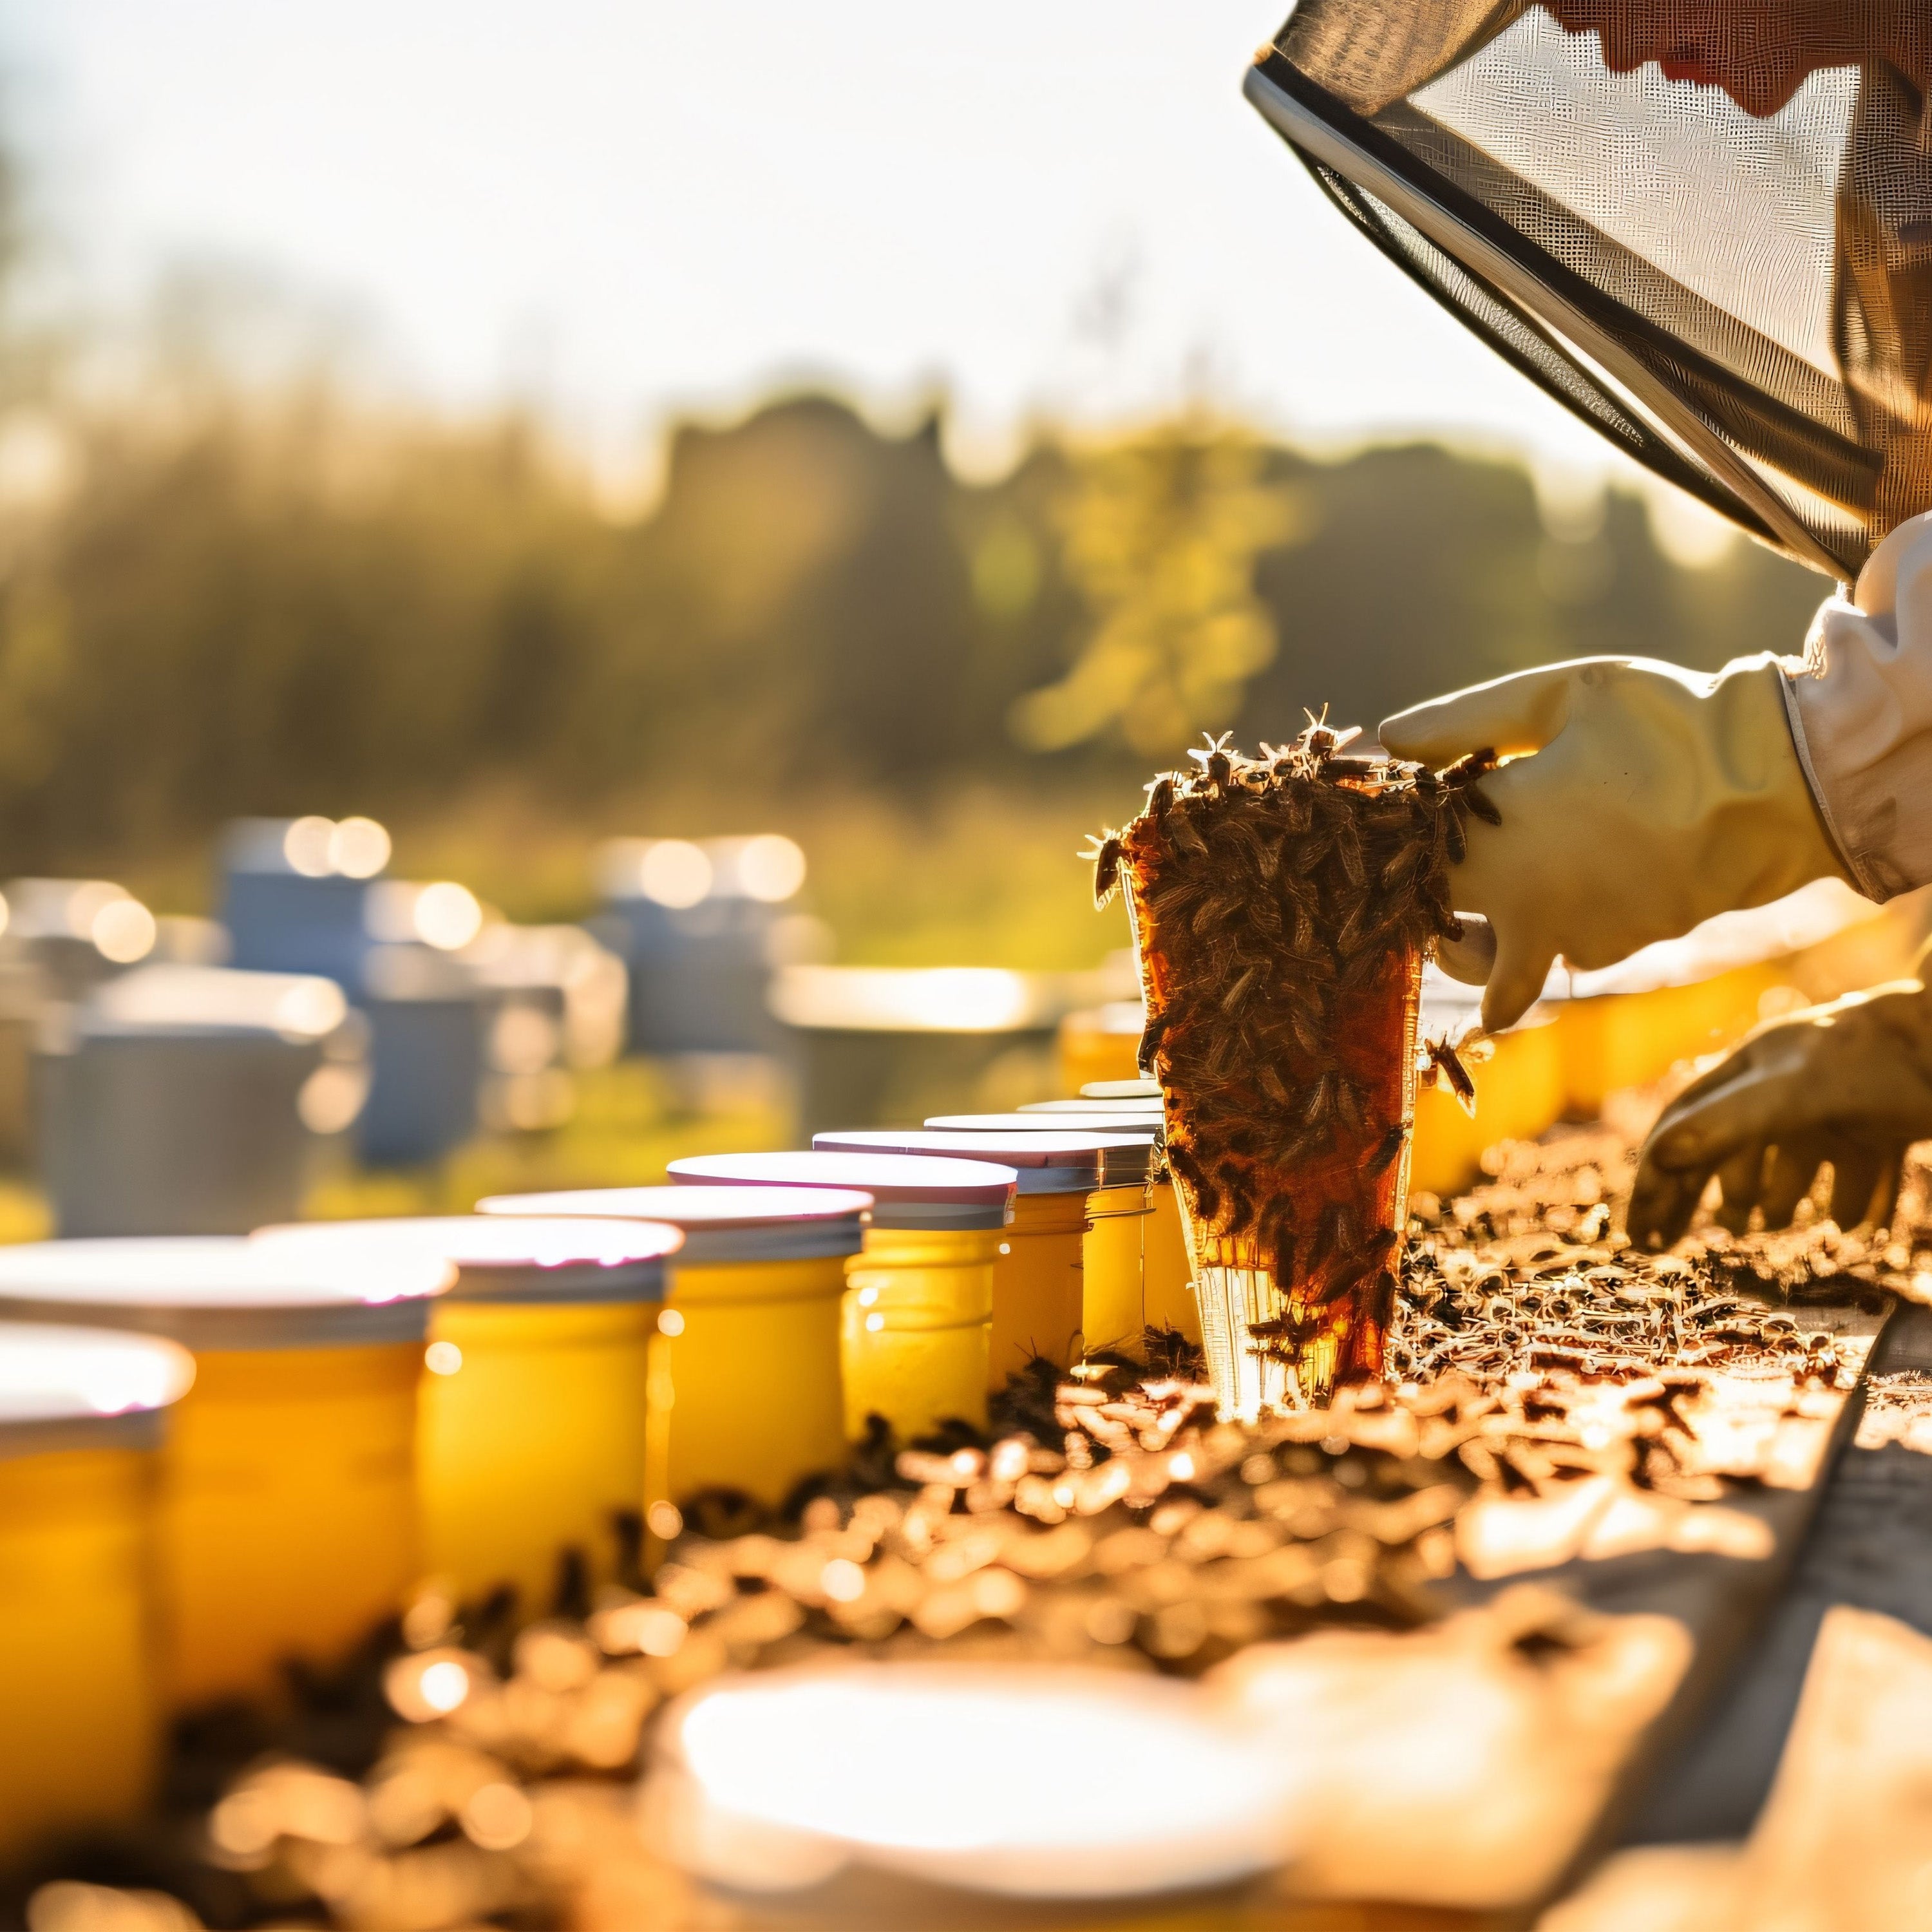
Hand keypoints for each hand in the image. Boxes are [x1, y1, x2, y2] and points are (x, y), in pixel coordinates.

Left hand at [1381, 654, 1847, 1031]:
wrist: (1781, 787)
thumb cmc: (1668, 725)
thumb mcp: (1561, 696)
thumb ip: (1466, 720)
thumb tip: (1388, 739)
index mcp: (1495, 831)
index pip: (1400, 849)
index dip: (1381, 834)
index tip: (1376, 816)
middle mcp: (1522, 898)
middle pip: (1430, 928)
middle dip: (1415, 905)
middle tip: (1416, 871)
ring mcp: (1569, 935)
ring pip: (1489, 971)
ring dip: (1472, 950)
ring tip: (1473, 911)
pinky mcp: (1617, 950)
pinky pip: (1558, 961)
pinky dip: (1547, 942)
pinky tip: (1559, 900)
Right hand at [1628, 981, 1931, 1248]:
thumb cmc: (1875, 1062)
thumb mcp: (1794, 1093)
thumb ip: (1728, 1123)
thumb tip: (1658, 1157)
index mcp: (1749, 1071)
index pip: (1683, 1127)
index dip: (1657, 1181)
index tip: (1642, 1232)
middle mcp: (1784, 1088)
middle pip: (1726, 1149)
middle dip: (1703, 1197)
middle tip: (1673, 1244)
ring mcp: (1835, 1108)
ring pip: (1792, 1163)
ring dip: (1782, 1201)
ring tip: (1773, 1229)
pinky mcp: (1883, 1125)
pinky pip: (1859, 1173)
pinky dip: (1855, 1205)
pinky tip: (1857, 1232)